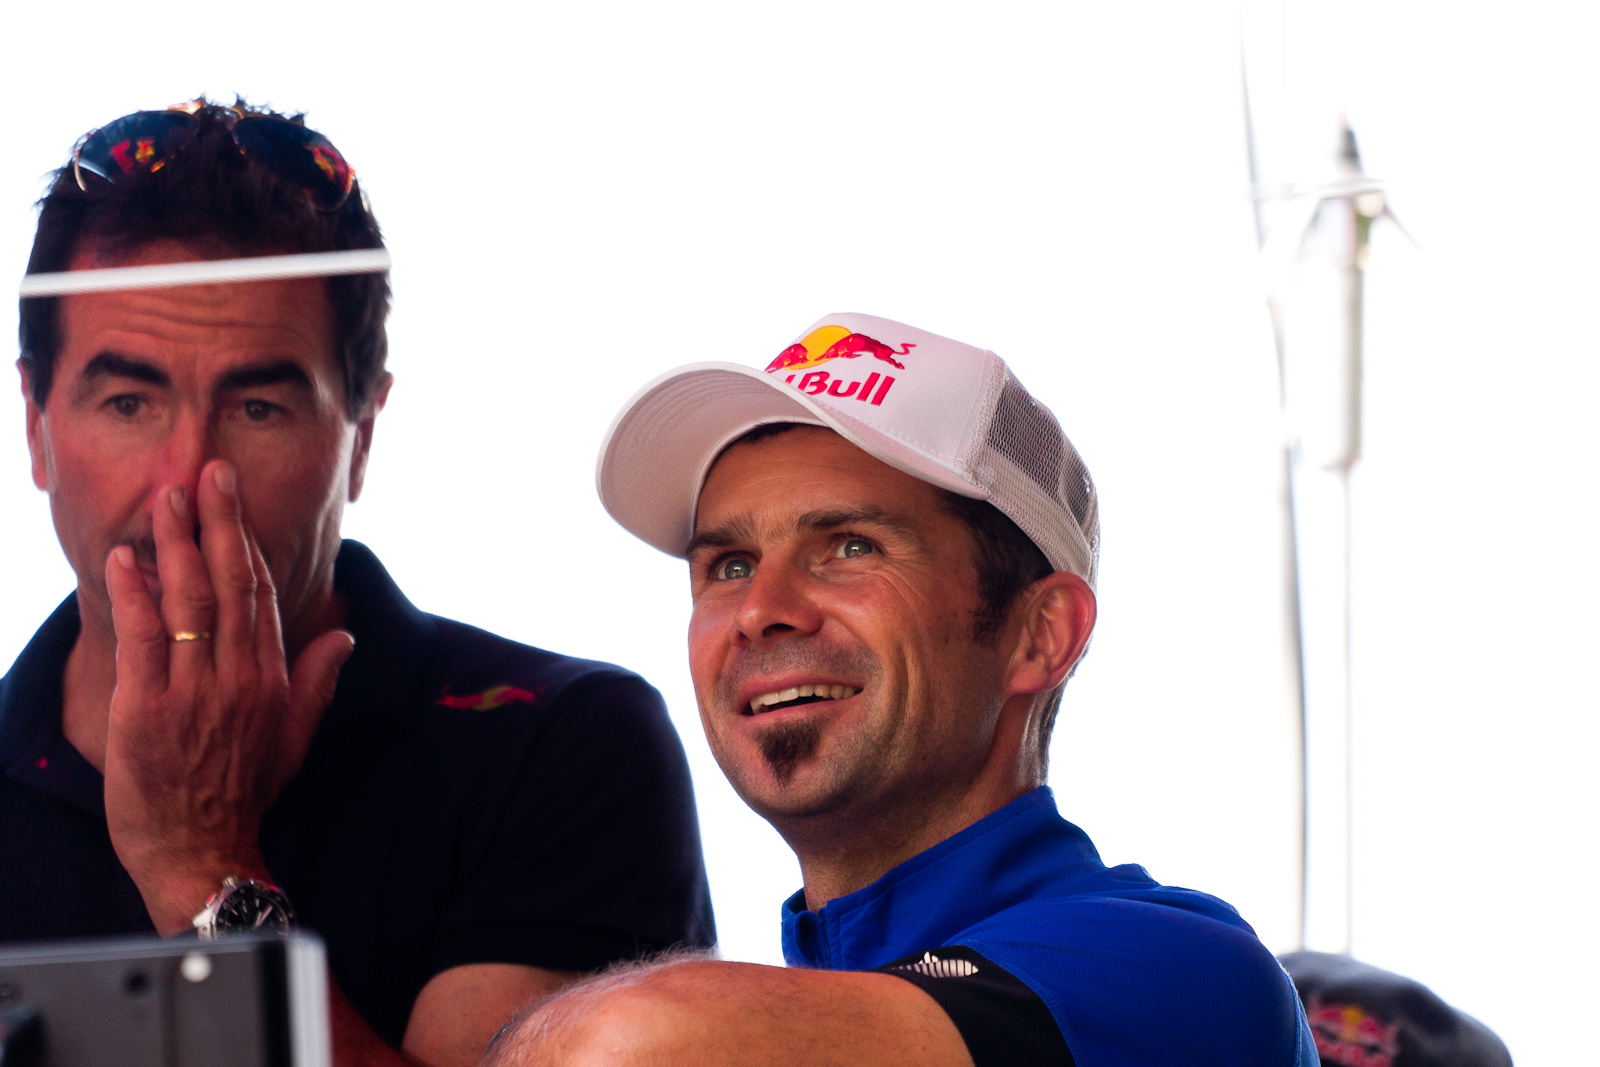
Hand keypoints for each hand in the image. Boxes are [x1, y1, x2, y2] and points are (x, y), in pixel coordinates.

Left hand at [102, 460, 354, 932]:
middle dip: (217, 523)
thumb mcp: (294, 738)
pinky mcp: (147, 710)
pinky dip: (134, 596)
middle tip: (207, 472)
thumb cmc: (244, 794)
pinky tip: (126, 560)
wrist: (203, 850)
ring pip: (187, 602)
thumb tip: (345, 636)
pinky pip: (143, 640)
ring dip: (176, 545)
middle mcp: (237, 677)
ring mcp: (193, 692)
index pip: (258, 595)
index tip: (232, 501)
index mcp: (270, 678)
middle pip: (228, 584)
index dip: (244, 542)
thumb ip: (318, 681)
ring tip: (167, 498)